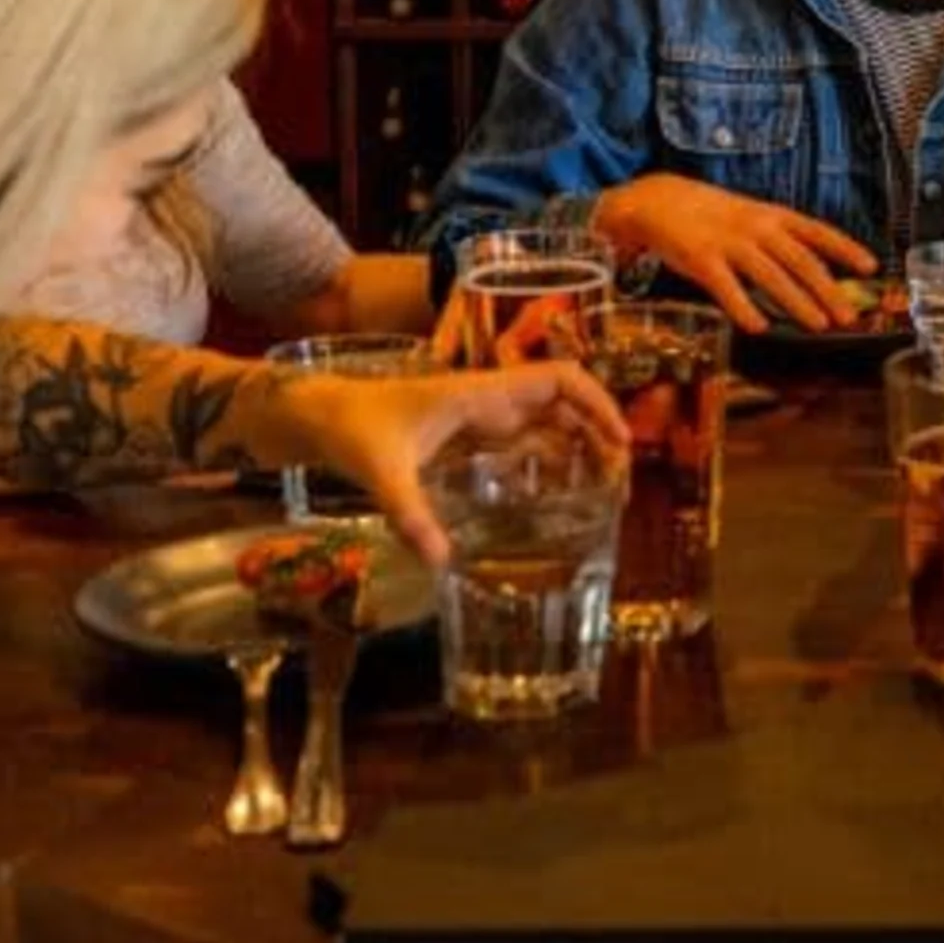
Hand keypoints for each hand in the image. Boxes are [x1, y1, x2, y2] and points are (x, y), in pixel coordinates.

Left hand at [276, 360, 630, 563]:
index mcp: (481, 393)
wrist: (323, 417)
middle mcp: (491, 400)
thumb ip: (411, 515)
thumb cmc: (353, 429)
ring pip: (550, 422)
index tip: (620, 442)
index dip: (598, 403)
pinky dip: (553, 459)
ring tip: (604, 489)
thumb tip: (441, 563)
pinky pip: (527, 441)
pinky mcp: (471, 436)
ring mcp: (483, 417)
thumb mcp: (382, 472)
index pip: (559, 379)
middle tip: (620, 481)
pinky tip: (560, 494)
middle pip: (567, 404)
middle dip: (600, 433)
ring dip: (582, 446)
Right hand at [591, 176, 873, 331]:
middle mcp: (756, 227)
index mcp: (772, 216)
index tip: (871, 267)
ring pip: (770, 275)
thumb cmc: (712, 214)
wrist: (659, 200)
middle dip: (828, 289)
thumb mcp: (752, 216)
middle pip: (800, 260)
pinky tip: (759, 327)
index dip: (845, 249)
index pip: (816, 231)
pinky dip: (743, 307)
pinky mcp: (701, 259)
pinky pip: (726, 287)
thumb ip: (781, 240)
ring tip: (819, 325)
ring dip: (796, 302)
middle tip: (849, 316)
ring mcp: (728, 243)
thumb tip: (817, 273)